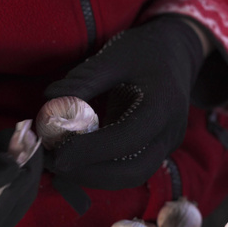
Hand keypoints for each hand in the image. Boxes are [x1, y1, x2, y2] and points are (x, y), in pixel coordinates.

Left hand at [44, 16, 203, 189]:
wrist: (178, 53)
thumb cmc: (146, 50)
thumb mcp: (115, 56)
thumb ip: (85, 78)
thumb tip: (49, 100)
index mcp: (163, 105)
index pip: (128, 138)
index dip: (90, 150)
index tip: (55, 151)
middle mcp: (170, 132)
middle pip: (133, 172)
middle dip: (90, 174)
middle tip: (52, 162)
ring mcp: (166, 145)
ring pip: (131, 176)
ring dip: (93, 175)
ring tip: (58, 160)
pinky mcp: (156, 149)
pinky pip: (129, 168)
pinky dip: (100, 168)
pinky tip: (75, 156)